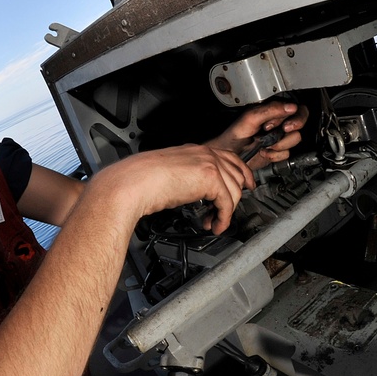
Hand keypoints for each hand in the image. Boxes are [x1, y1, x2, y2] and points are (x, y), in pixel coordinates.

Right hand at [93, 143, 253, 234]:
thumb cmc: (139, 180)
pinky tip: (215, 225)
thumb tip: (194, 191)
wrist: (131, 183)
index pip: (227, 157)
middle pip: (237, 172)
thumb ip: (186, 178)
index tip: (246, 184)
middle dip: (238, 194)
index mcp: (193, 150)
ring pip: (235, 189)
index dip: (240, 172)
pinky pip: (227, 202)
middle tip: (228, 211)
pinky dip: (224, 217)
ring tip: (213, 222)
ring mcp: (208, 163)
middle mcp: (203, 153)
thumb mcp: (169, 174)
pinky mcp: (209, 178)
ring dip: (227, 210)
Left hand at [205, 100, 308, 170]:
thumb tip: (291, 107)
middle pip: (299, 124)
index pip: (296, 109)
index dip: (293, 117)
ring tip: (265, 144)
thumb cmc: (234, 135)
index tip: (284, 124)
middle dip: (291, 130)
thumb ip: (271, 110)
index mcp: (272, 111)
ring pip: (294, 140)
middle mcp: (278, 124)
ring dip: (280, 144)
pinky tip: (264, 152)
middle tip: (282, 132)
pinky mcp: (277, 152)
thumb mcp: (251, 117)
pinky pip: (286, 153)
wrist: (229, 155)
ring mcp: (278, 138)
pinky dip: (275, 155)